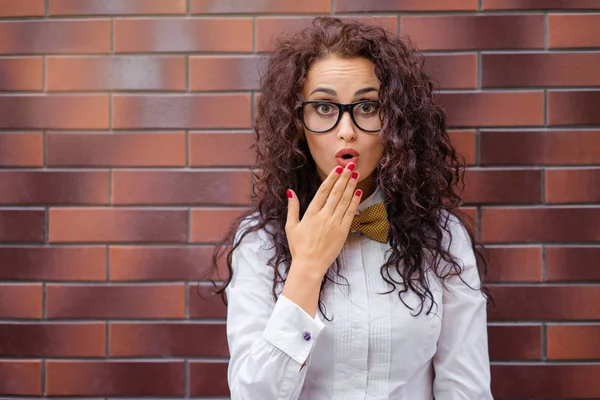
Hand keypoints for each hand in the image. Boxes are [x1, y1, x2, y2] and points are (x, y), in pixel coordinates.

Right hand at [285, 163, 361, 278]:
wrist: (309, 265)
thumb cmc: (298, 247)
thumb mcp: (291, 226)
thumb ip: (292, 208)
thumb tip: (290, 192)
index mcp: (311, 213)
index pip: (323, 191)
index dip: (331, 178)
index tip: (338, 169)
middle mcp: (324, 216)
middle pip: (336, 192)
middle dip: (344, 177)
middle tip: (350, 165)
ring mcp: (335, 223)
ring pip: (344, 201)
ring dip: (351, 186)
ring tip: (355, 174)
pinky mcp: (343, 231)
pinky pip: (350, 213)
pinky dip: (354, 202)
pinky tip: (358, 192)